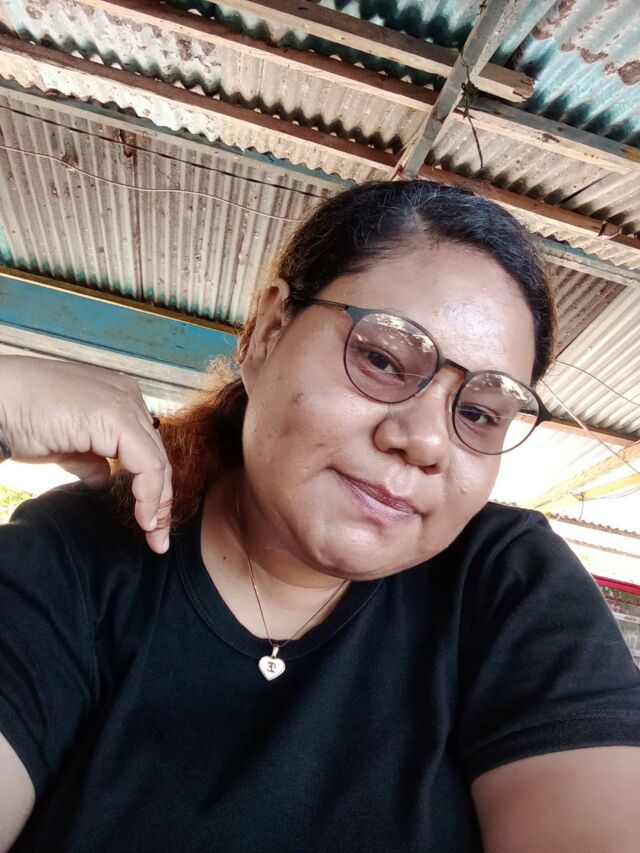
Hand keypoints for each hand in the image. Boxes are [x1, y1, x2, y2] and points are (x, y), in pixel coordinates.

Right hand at [0, 356, 171, 552]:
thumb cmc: (21, 419)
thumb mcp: (66, 445)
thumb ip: (91, 459)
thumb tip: (104, 480)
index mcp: (119, 397)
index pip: (147, 449)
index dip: (153, 488)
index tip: (151, 523)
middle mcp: (128, 396)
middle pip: (157, 455)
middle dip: (161, 500)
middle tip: (159, 538)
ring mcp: (125, 403)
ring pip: (157, 461)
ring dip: (159, 503)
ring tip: (154, 535)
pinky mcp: (117, 418)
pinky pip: (147, 464)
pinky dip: (149, 495)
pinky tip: (143, 519)